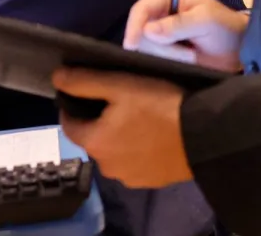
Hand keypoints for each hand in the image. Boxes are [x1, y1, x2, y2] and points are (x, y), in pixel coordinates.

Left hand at [52, 68, 192, 187]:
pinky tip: (152, 135)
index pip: (68, 124)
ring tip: (138, 117)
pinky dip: (136, 149)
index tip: (84, 90)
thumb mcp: (120, 85)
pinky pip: (133, 162)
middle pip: (92, 137)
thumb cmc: (159, 106)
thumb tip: (56, 78)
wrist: (204, 135)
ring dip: (118, 136)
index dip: (72, 105)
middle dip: (98, 120)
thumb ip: (85, 82)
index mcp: (94, 143)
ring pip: (114, 151)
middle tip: (118, 100)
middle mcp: (106, 167)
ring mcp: (129, 177)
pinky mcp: (150, 181)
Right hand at [123, 0, 247, 72]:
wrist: (237, 49)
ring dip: (169, 56)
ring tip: (191, 57)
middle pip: (140, 32)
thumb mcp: (205, 20)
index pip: (141, 9)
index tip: (133, 46)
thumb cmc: (224, 26)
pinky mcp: (162, 52)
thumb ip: (178, 24)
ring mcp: (159, 34)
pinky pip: (152, 59)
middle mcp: (158, 14)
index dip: (134, 26)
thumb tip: (147, 31)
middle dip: (162, 47)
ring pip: (145, 49)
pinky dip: (166, 63)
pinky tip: (184, 62)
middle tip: (188, 55)